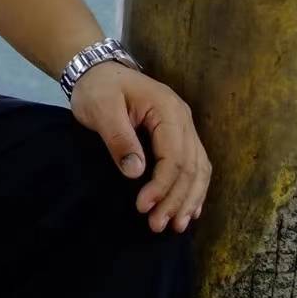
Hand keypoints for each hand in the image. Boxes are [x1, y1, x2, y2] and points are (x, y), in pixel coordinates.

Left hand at [68, 61, 210, 232]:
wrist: (97, 71)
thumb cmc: (98, 89)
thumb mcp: (101, 109)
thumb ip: (119, 138)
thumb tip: (136, 172)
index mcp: (168, 110)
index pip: (174, 156)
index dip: (162, 186)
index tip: (143, 207)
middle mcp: (183, 119)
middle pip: (191, 167)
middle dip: (176, 199)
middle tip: (158, 225)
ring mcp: (184, 128)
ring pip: (199, 169)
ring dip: (188, 199)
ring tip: (176, 226)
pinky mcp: (178, 136)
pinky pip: (195, 165)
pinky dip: (194, 189)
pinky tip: (190, 210)